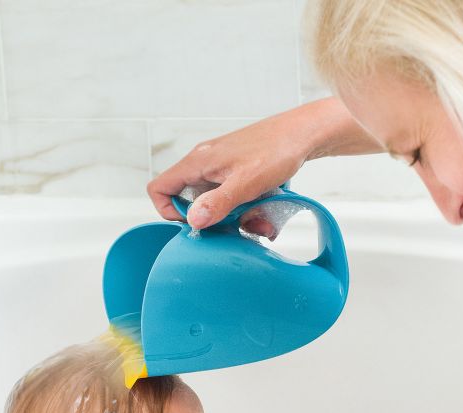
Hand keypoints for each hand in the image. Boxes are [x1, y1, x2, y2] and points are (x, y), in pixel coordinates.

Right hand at [147, 109, 312, 235]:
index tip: (195, 225)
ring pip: (215, 202)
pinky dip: (245, 209)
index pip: (160, 188)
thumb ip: (218, 202)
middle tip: (234, 227)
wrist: (303, 134)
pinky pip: (231, 197)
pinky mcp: (236, 172)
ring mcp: (220, 168)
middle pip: (189, 200)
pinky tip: (264, 212)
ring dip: (234, 218)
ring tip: (260, 221)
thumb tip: (193, 220)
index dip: (169, 212)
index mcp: (198, 162)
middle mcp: (204, 163)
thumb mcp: (247, 182)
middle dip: (212, 221)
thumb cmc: (277, 151)